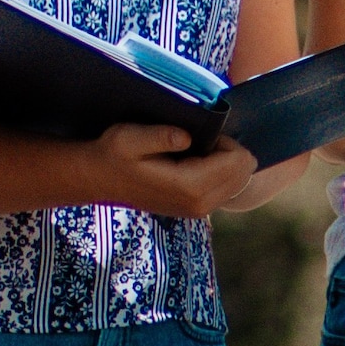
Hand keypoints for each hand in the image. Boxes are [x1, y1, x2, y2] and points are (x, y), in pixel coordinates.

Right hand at [88, 121, 261, 222]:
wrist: (101, 179)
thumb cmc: (114, 154)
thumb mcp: (128, 138)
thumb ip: (159, 136)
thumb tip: (187, 137)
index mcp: (189, 187)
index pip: (238, 162)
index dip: (224, 140)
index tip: (198, 134)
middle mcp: (200, 205)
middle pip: (244, 172)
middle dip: (227, 152)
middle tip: (196, 143)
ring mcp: (200, 210)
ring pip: (239, 181)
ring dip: (223, 162)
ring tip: (192, 153)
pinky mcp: (198, 209)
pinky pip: (227, 187)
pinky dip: (219, 172)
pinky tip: (193, 165)